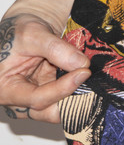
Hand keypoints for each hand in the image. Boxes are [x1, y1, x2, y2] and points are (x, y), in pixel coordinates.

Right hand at [0, 0, 89, 122]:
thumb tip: (81, 64)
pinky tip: (90, 81)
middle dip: (74, 101)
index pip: (37, 99)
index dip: (63, 88)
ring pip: (62, 109)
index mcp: (6, 89)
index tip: (84, 72)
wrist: (25, 31)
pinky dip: (80, 92)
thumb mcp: (33, 34)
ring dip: (80, 97)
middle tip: (94, 85)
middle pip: (50, 113)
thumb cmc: (19, 33)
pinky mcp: (50, 96)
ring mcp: (36, 99)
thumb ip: (55, 49)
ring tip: (94, 81)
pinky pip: (68, 100)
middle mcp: (19, 101)